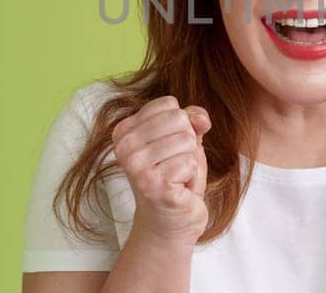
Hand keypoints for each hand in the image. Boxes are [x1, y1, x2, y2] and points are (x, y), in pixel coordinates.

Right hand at [111, 96, 212, 244]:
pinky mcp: (153, 184)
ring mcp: (136, 166)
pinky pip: (190, 162)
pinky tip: (179, 189)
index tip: (169, 150)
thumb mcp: (184, 139)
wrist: (170, 221)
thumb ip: (192, 119)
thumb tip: (201, 119)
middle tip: (175, 166)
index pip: (169, 105)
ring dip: (190, 162)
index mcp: (124, 130)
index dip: (181, 126)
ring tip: (177, 178)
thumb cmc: (176, 177)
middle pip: (179, 120)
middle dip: (188, 144)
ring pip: (187, 141)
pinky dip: (192, 177)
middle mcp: (124, 146)